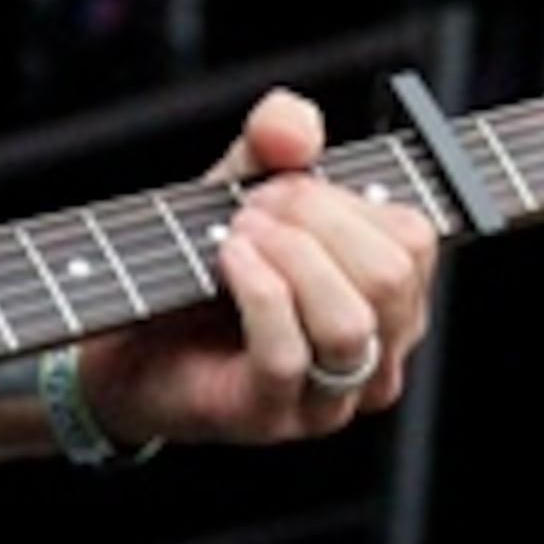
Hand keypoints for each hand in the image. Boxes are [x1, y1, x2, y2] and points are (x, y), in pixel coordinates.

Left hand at [72, 87, 435, 446]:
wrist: (129, 341)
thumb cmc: (201, 268)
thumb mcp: (243, 185)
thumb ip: (276, 138)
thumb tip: (294, 127)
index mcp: (389, 300)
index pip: (414, 240)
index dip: (344, 198)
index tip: (282, 188)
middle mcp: (375, 353)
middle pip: (389, 275)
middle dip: (314, 220)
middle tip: (253, 210)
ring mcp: (328, 397)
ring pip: (349, 322)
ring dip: (287, 256)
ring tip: (236, 237)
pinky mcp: (270, 416)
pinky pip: (289, 354)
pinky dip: (257, 290)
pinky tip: (227, 259)